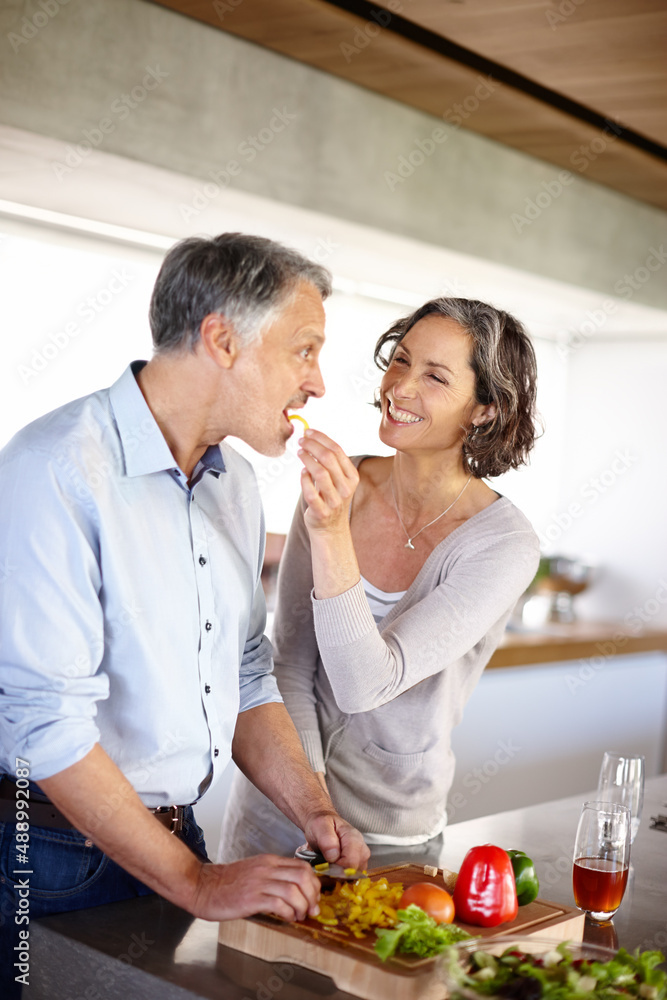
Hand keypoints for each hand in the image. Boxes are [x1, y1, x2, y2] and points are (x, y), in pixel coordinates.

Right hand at [190, 855, 321, 921]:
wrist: (201, 886)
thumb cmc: (226, 883)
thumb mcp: (254, 872)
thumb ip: (272, 877)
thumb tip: (294, 891)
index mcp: (269, 862)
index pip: (303, 866)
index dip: (314, 884)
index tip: (314, 898)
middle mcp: (267, 869)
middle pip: (303, 876)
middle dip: (312, 895)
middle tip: (311, 909)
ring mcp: (259, 882)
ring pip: (294, 890)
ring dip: (302, 906)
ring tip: (299, 916)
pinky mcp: (251, 898)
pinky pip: (279, 903)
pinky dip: (288, 913)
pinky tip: (287, 918)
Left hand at [297, 430, 359, 534]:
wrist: (330, 528)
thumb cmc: (330, 498)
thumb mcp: (337, 479)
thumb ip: (329, 461)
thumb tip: (311, 437)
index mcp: (352, 477)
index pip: (337, 450)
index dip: (321, 438)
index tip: (308, 432)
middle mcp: (346, 488)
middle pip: (328, 459)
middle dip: (312, 446)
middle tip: (301, 441)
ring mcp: (335, 501)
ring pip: (320, 473)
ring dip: (307, 460)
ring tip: (299, 453)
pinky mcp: (322, 512)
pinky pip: (310, 492)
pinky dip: (304, 479)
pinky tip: (302, 472)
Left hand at [304, 811, 370, 871]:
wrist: (323, 824)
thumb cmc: (321, 825)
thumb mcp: (320, 827)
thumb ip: (327, 840)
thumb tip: (334, 857)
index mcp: (353, 837)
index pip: (351, 862)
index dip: (337, 869)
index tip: (325, 868)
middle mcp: (361, 848)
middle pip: (355, 871)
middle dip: (338, 874)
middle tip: (325, 868)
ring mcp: (361, 857)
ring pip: (354, 876)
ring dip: (340, 876)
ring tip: (328, 867)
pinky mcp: (358, 864)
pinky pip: (352, 877)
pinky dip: (342, 877)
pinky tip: (332, 870)